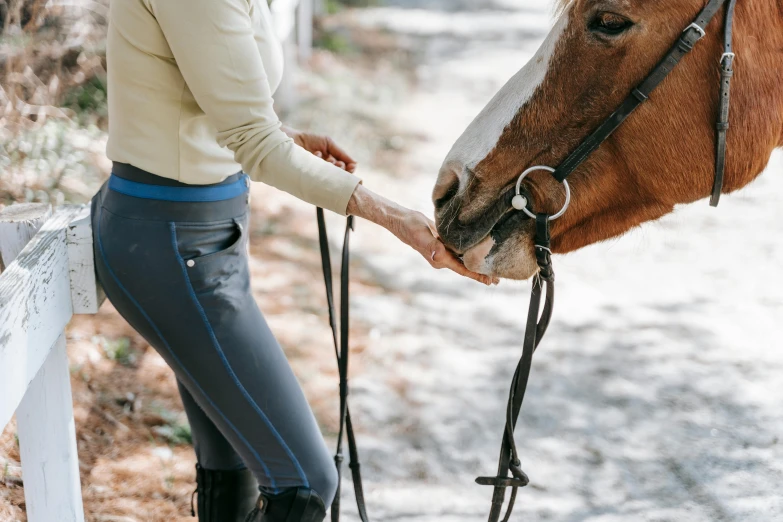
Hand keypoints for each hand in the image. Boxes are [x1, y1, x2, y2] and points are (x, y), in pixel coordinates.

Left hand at [282, 126, 356, 172]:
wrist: (291, 139)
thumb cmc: (308, 140)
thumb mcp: (328, 143)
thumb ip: (342, 153)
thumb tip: (355, 164)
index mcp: (331, 163)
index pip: (344, 172)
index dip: (349, 171)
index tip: (351, 168)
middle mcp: (324, 171)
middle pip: (339, 176)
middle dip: (340, 169)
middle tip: (336, 163)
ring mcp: (317, 175)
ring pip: (331, 178)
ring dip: (332, 167)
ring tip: (326, 159)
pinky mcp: (308, 179)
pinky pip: (320, 179)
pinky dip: (321, 164)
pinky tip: (315, 155)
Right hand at [346, 184, 497, 285]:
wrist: (402, 220)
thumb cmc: (410, 227)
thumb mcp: (421, 235)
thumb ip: (431, 246)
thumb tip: (438, 256)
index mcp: (439, 259)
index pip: (462, 269)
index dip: (477, 275)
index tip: (491, 280)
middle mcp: (442, 258)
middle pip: (465, 267)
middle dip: (481, 272)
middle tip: (499, 278)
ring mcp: (443, 251)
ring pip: (464, 259)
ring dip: (477, 263)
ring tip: (493, 267)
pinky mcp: (443, 243)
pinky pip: (459, 250)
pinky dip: (470, 252)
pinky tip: (480, 251)